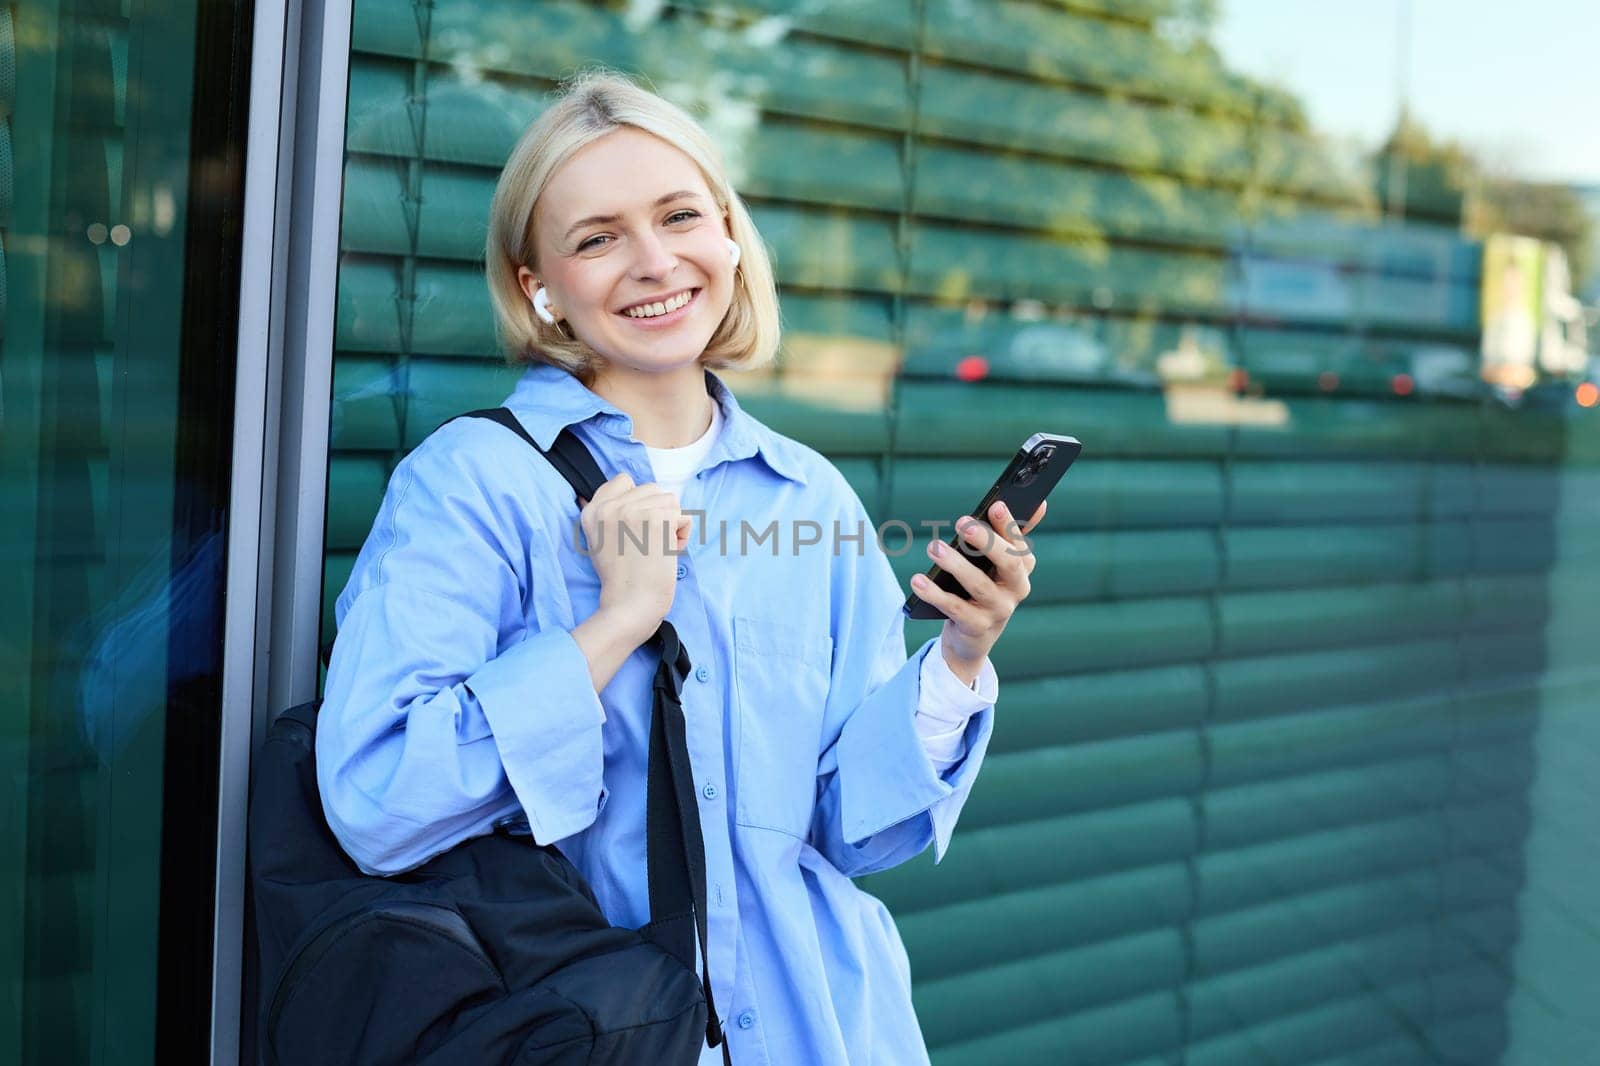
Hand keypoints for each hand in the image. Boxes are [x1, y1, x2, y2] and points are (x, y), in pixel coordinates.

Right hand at [579, 472, 692, 638]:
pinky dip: (683, 535)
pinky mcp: (656, 518)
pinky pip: (685, 515)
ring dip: (672, 524)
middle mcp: (608, 506)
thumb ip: (609, 515)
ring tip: (657, 548)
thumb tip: (626, 485)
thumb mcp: (600, 541)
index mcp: (592, 510)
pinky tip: (667, 553)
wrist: (629, 606)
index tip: (636, 529)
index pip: (624, 480)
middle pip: (652, 489)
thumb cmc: (621, 580)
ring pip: (670, 500)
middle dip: (658, 514)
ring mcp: (632, 510)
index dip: (639, 502)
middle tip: (646, 545)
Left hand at [912, 499, 1045, 683]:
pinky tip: (918, 580)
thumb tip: (1040, 503)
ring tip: (934, 547)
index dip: (1008, 524)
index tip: (995, 505)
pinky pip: (955, 608)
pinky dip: (935, 594)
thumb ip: (1011, 534)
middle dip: (986, 541)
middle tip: (963, 523)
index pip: (1019, 541)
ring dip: (955, 564)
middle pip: (1008, 562)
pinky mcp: (977, 627)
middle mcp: (1017, 588)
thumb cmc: (985, 588)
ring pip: (979, 584)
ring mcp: (999, 610)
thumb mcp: (999, 563)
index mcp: (1023, 567)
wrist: (974, 636)